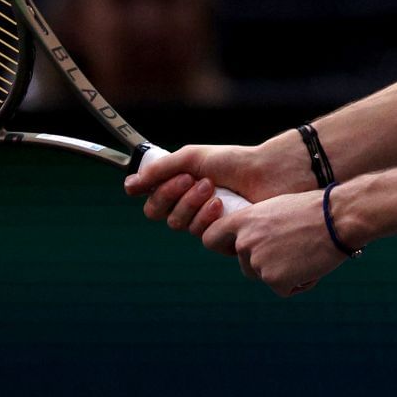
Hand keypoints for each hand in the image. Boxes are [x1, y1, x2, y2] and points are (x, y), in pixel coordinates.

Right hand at [125, 130, 314, 235]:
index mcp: (181, 190)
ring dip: (192, 204)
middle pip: (161, 216)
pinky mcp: (224, 238)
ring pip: (179, 225)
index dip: (156, 192)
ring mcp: (207, 224)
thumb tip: (128, 185)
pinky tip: (222, 205)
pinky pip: (202, 237)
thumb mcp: (192, 158)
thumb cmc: (234, 162)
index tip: (171, 177)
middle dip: (173, 196)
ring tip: (213, 188)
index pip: (153, 202)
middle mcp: (191, 209)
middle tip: (193, 179)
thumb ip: (160, 169)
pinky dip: (208, 218)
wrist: (268, 173)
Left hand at [201, 190, 343, 296]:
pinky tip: (313, 265)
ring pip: (266, 277)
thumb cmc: (316, 209)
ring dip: (285, 272)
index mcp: (244, 220)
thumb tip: (252, 244)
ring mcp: (259, 262)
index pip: (211, 239)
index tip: (236, 248)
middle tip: (293, 249)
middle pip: (246, 266)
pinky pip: (285, 289)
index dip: (223, 247)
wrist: (338, 217)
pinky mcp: (275, 280)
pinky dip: (299, 283)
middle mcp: (245, 242)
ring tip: (307, 253)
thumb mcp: (277, 208)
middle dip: (266, 264)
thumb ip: (258, 226)